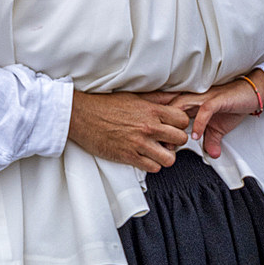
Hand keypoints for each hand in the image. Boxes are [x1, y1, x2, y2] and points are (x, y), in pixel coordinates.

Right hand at [68, 91, 189, 172]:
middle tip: (166, 140)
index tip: (173, 126)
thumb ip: (156, 98)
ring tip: (157, 151)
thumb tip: (174, 96)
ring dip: (165, 156)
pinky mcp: (129, 157)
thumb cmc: (104, 105)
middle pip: (180, 139)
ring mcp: (139, 144)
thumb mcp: (133, 96)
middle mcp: (148, 127)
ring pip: (169, 158)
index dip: (180, 124)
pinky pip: (153, 168)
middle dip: (175, 141)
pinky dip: (151, 164)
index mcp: (150, 110)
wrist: (81, 116)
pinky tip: (145, 157)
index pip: (182, 120)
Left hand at [169, 69, 263, 158]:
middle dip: (162, 126)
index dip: (161, 126)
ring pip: (181, 106)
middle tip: (160, 145)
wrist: (251, 94)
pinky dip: (199, 123)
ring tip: (174, 143)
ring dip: (176, 125)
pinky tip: (197, 136)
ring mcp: (204, 97)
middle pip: (169, 108)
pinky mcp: (217, 100)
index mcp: (190, 103)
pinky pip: (204, 110)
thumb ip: (211, 140)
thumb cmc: (233, 105)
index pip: (169, 112)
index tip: (157, 143)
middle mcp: (193, 98)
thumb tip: (211, 154)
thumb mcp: (219, 128)